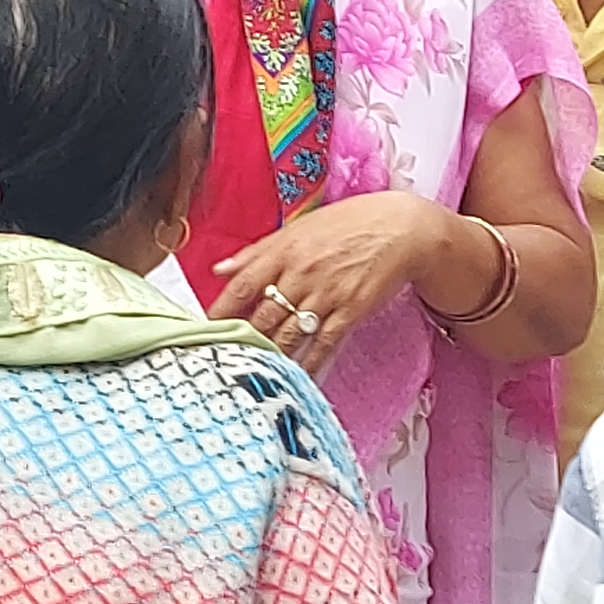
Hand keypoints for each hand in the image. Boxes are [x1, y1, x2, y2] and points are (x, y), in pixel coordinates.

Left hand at [199, 192, 476, 372]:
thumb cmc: (347, 224)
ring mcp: (325, 295)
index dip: (220, 311)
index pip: (241, 286)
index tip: (203, 330)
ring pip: (289, 334)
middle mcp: (299, 274)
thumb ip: (257, 252)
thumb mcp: (298, 229)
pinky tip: (296, 379)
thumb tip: (219, 269)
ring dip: (270, 357)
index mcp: (282, 251)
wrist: (400, 228)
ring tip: (251, 375)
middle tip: (223, 361)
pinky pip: (323, 345)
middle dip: (242, 340)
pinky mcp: (350, 312)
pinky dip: (309, 365)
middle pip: (262, 316)